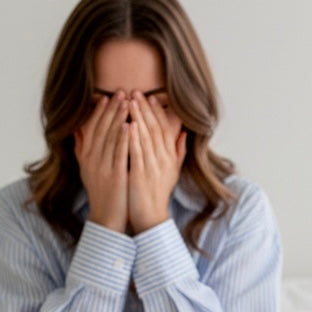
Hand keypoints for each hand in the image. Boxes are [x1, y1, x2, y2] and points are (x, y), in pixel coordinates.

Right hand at [74, 93, 128, 232]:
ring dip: (119, 118)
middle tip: (121, 92)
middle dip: (111, 109)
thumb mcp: (87, 169)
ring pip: (110, 138)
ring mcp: (103, 168)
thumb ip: (82, 148)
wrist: (106, 219)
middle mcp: (92, 160)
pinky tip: (130, 125)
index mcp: (86, 157)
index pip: (92, 129)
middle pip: (101, 129)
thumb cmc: (101, 193)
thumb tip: (77, 129)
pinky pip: (119, 154)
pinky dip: (124, 139)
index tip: (107, 97)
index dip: (100, 112)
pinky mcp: (115, 176)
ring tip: (127, 102)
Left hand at [126, 92, 186, 234]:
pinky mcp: (140, 176)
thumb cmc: (158, 195)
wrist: (151, 218)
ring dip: (138, 118)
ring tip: (130, 102)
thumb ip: (178, 152)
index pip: (165, 129)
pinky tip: (128, 125)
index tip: (151, 98)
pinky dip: (133, 138)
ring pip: (146, 138)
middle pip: (155, 129)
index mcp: (169, 158)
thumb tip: (183, 132)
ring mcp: (152, 168)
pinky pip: (137, 153)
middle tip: (136, 92)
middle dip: (145, 109)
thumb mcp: (172, 172)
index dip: (158, 113)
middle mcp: (163, 160)